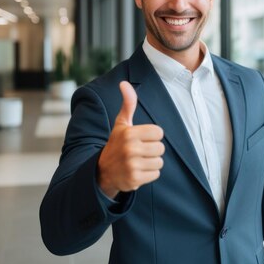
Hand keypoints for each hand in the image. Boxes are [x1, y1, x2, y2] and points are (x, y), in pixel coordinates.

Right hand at [97, 81, 164, 198]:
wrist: (103, 171)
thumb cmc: (117, 144)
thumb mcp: (121, 124)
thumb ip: (128, 104)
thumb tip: (124, 83)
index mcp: (129, 133)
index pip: (159, 133)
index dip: (152, 136)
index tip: (141, 139)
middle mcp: (130, 148)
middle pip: (160, 148)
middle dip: (152, 151)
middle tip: (139, 152)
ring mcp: (132, 165)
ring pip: (159, 162)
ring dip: (151, 163)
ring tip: (138, 161)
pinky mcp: (134, 179)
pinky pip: (155, 174)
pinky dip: (149, 174)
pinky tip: (138, 171)